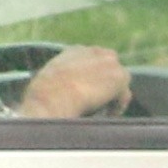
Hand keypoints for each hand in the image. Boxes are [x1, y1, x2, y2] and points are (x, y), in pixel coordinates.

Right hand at [15, 46, 129, 118]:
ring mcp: (109, 63)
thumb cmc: (43, 97)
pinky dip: (118, 107)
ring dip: (113, 97)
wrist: (52, 98)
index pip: (93, 63)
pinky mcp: (120, 76)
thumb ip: (61, 82)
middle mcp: (94, 52)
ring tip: (103, 113)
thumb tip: (62, 95)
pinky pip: (124, 95)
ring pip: (118, 83)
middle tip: (99, 106)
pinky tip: (107, 115)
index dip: (93, 81)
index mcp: (75, 51)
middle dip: (107, 86)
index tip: (88, 96)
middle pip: (109, 69)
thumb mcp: (48, 82)